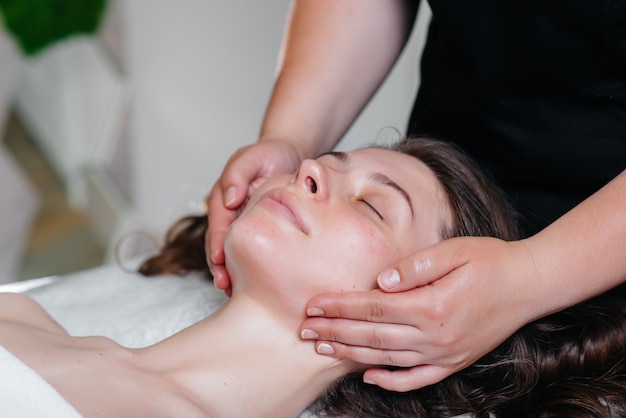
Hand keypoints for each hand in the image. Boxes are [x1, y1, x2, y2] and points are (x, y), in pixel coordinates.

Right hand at [206, 140, 302, 293]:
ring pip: (232, 250)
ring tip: (233, 292)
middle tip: (224, 285)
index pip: (217, 223)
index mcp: (224, 197)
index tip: (219, 260)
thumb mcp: (254, 157)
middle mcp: (229, 212)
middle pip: (218, 242)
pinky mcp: (257, 229)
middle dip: (219, 265)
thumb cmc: (270, 154)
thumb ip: (238, 175)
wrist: (289, 156)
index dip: (217, 243)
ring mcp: (241, 222)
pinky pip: (250, 249)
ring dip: (231, 271)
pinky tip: (254, 283)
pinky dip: (248, 266)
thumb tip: (228, 198)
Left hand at [300, 236, 539, 390]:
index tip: (313, 304)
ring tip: (323, 348)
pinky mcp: (454, 362)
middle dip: (335, 331)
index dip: (340, 306)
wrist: (528, 285)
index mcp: (432, 306)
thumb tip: (379, 281)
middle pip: (372, 335)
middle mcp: (435, 336)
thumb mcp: (453, 252)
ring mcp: (444, 354)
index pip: (373, 307)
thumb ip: (414, 267)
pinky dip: (391, 381)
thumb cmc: (490, 262)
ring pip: (387, 359)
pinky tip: (369, 377)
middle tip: (305, 329)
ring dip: (351, 354)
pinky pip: (417, 380)